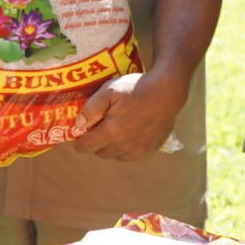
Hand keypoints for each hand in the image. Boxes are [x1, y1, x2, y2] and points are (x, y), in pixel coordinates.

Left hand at [71, 70, 187, 159]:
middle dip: (96, 143)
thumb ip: (91, 109)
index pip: (87, 147)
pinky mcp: (149, 150)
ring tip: (116, 129)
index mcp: (111, 131)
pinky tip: (129, 134)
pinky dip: (126, 149)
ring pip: (116, 156)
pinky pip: (130, 156)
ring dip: (111, 147)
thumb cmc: (137, 88)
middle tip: (99, 128)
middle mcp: (124, 146)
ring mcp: (138, 150)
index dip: (80, 143)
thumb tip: (78, 126)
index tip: (78, 137)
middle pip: (101, 153)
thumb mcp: (109, 90)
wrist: (167, 92)